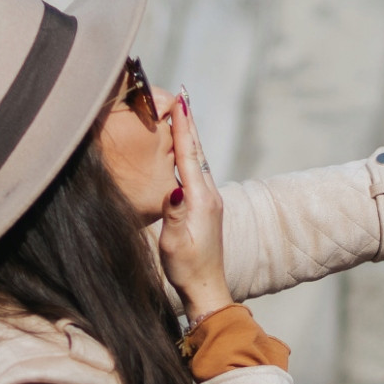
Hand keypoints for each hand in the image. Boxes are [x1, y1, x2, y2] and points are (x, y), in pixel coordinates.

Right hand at [159, 95, 230, 322]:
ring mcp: (209, 201)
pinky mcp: (206, 208)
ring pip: (197, 160)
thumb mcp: (174, 243)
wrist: (206, 288)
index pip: (189, 155)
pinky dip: (189, 154)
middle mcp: (208, 195)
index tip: (180, 102)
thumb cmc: (186, 268)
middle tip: (181, 95)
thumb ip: (174, 214)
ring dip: (189, 136)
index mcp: (199, 199)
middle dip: (188, 123)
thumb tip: (175, 188)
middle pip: (196, 151)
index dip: (183, 127)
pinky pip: (196, 172)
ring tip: (181, 114)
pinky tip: (184, 151)